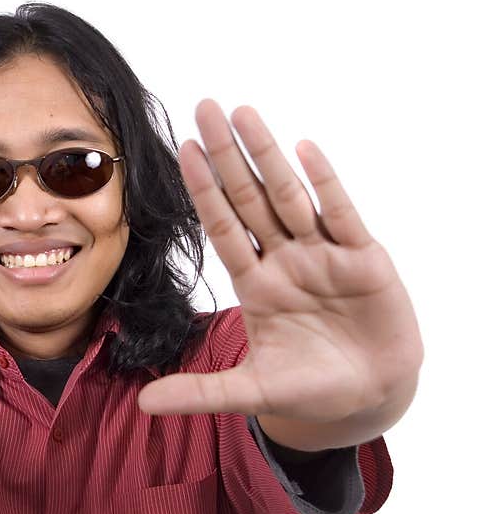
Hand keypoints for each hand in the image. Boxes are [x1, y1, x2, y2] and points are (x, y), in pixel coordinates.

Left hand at [137, 100, 422, 449]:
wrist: (369, 396)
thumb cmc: (310, 388)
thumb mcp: (251, 393)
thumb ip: (200, 393)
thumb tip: (143, 405)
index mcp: (256, 283)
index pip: (223, 227)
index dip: (204, 190)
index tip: (182, 151)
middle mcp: (286, 260)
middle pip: (251, 198)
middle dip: (227, 155)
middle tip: (204, 108)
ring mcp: (324, 256)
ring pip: (292, 197)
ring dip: (268, 156)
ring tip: (244, 114)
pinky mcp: (366, 261)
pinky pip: (343, 216)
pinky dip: (326, 184)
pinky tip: (305, 150)